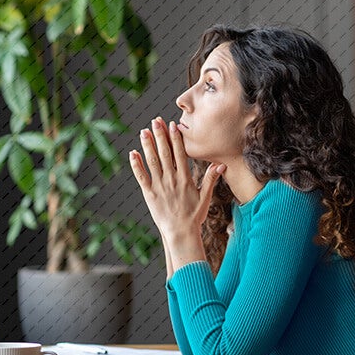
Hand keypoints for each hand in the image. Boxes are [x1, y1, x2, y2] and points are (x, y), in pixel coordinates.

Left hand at [129, 117, 225, 242]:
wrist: (181, 233)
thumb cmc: (194, 216)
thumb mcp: (206, 197)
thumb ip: (211, 179)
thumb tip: (221, 164)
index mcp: (185, 179)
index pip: (180, 154)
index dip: (176, 139)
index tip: (173, 125)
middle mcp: (171, 180)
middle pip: (165, 153)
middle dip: (160, 135)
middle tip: (156, 120)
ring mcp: (159, 186)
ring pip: (152, 162)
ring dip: (147, 146)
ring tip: (144, 131)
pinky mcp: (149, 194)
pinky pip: (141, 177)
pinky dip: (136, 165)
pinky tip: (133, 153)